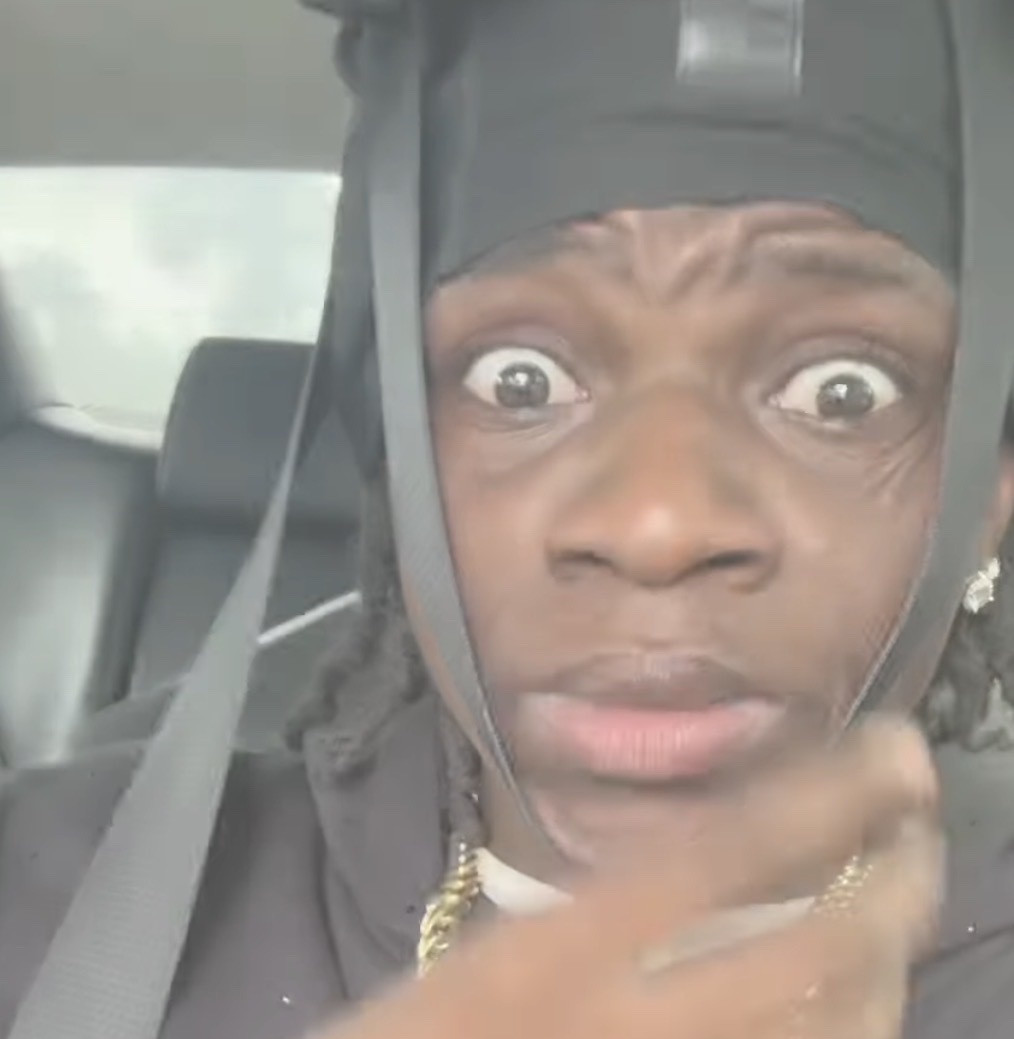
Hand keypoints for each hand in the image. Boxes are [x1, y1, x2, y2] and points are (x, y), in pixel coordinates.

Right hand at [325, 717, 941, 1038]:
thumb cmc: (424, 1037)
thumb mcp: (482, 962)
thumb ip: (578, 915)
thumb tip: (688, 866)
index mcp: (562, 952)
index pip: (725, 852)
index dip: (828, 797)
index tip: (890, 748)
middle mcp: (634, 1025)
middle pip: (817, 954)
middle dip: (897, 881)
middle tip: (923, 823)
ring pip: (838, 1037)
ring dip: (891, 966)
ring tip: (900, 904)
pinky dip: (849, 1035)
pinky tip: (859, 1000)